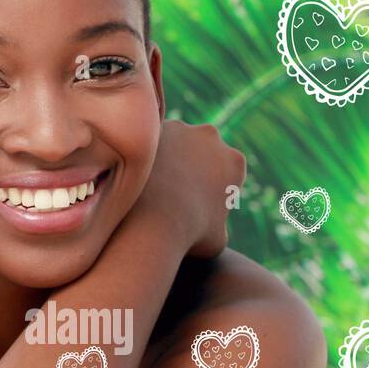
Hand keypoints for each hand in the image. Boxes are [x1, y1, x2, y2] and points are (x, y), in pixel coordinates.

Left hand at [134, 120, 245, 259]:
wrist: (150, 221)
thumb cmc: (187, 236)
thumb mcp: (217, 239)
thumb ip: (219, 223)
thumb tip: (213, 225)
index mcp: (235, 162)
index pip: (226, 169)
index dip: (212, 183)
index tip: (196, 197)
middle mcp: (212, 138)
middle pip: (201, 148)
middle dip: (191, 162)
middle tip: (172, 184)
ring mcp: (181, 128)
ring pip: (174, 139)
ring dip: (167, 153)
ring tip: (150, 178)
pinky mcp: (149, 129)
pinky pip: (149, 140)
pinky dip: (145, 152)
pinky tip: (134, 172)